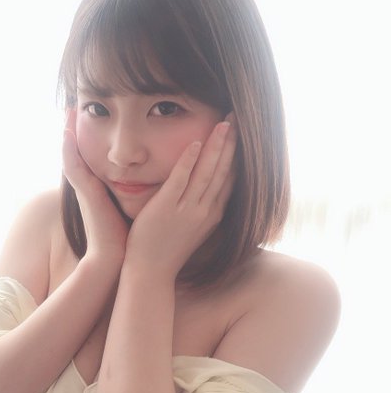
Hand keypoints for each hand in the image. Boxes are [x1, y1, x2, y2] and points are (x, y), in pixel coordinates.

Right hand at [62, 109, 128, 262]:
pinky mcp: (85, 193)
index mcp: (103, 186)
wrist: (116, 256)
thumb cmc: (128, 235)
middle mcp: (91, 184)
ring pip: (73, 154)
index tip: (92, 115)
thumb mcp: (133, 206)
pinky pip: (73, 167)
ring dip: (69, 130)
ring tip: (67, 108)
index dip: (92, 137)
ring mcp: (85, 188)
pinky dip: (67, 149)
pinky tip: (64, 131)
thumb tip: (155, 183)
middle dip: (75, 128)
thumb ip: (138, 193)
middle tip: (70, 105)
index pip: (96, 156)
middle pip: (80, 150)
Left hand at [125, 114, 236, 278]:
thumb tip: (204, 191)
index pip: (228, 180)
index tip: (240, 135)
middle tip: (236, 119)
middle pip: (222, 171)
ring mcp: (187, 210)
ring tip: (224, 123)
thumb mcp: (192, 229)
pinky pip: (181, 180)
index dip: (235, 156)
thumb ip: (199, 208)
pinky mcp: (167, 209)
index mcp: (211, 215)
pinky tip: (195, 144)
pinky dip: (189, 161)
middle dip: (231, 144)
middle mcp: (205, 211)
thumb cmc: (167, 251)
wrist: (150, 273)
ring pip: (207, 173)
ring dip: (216, 146)